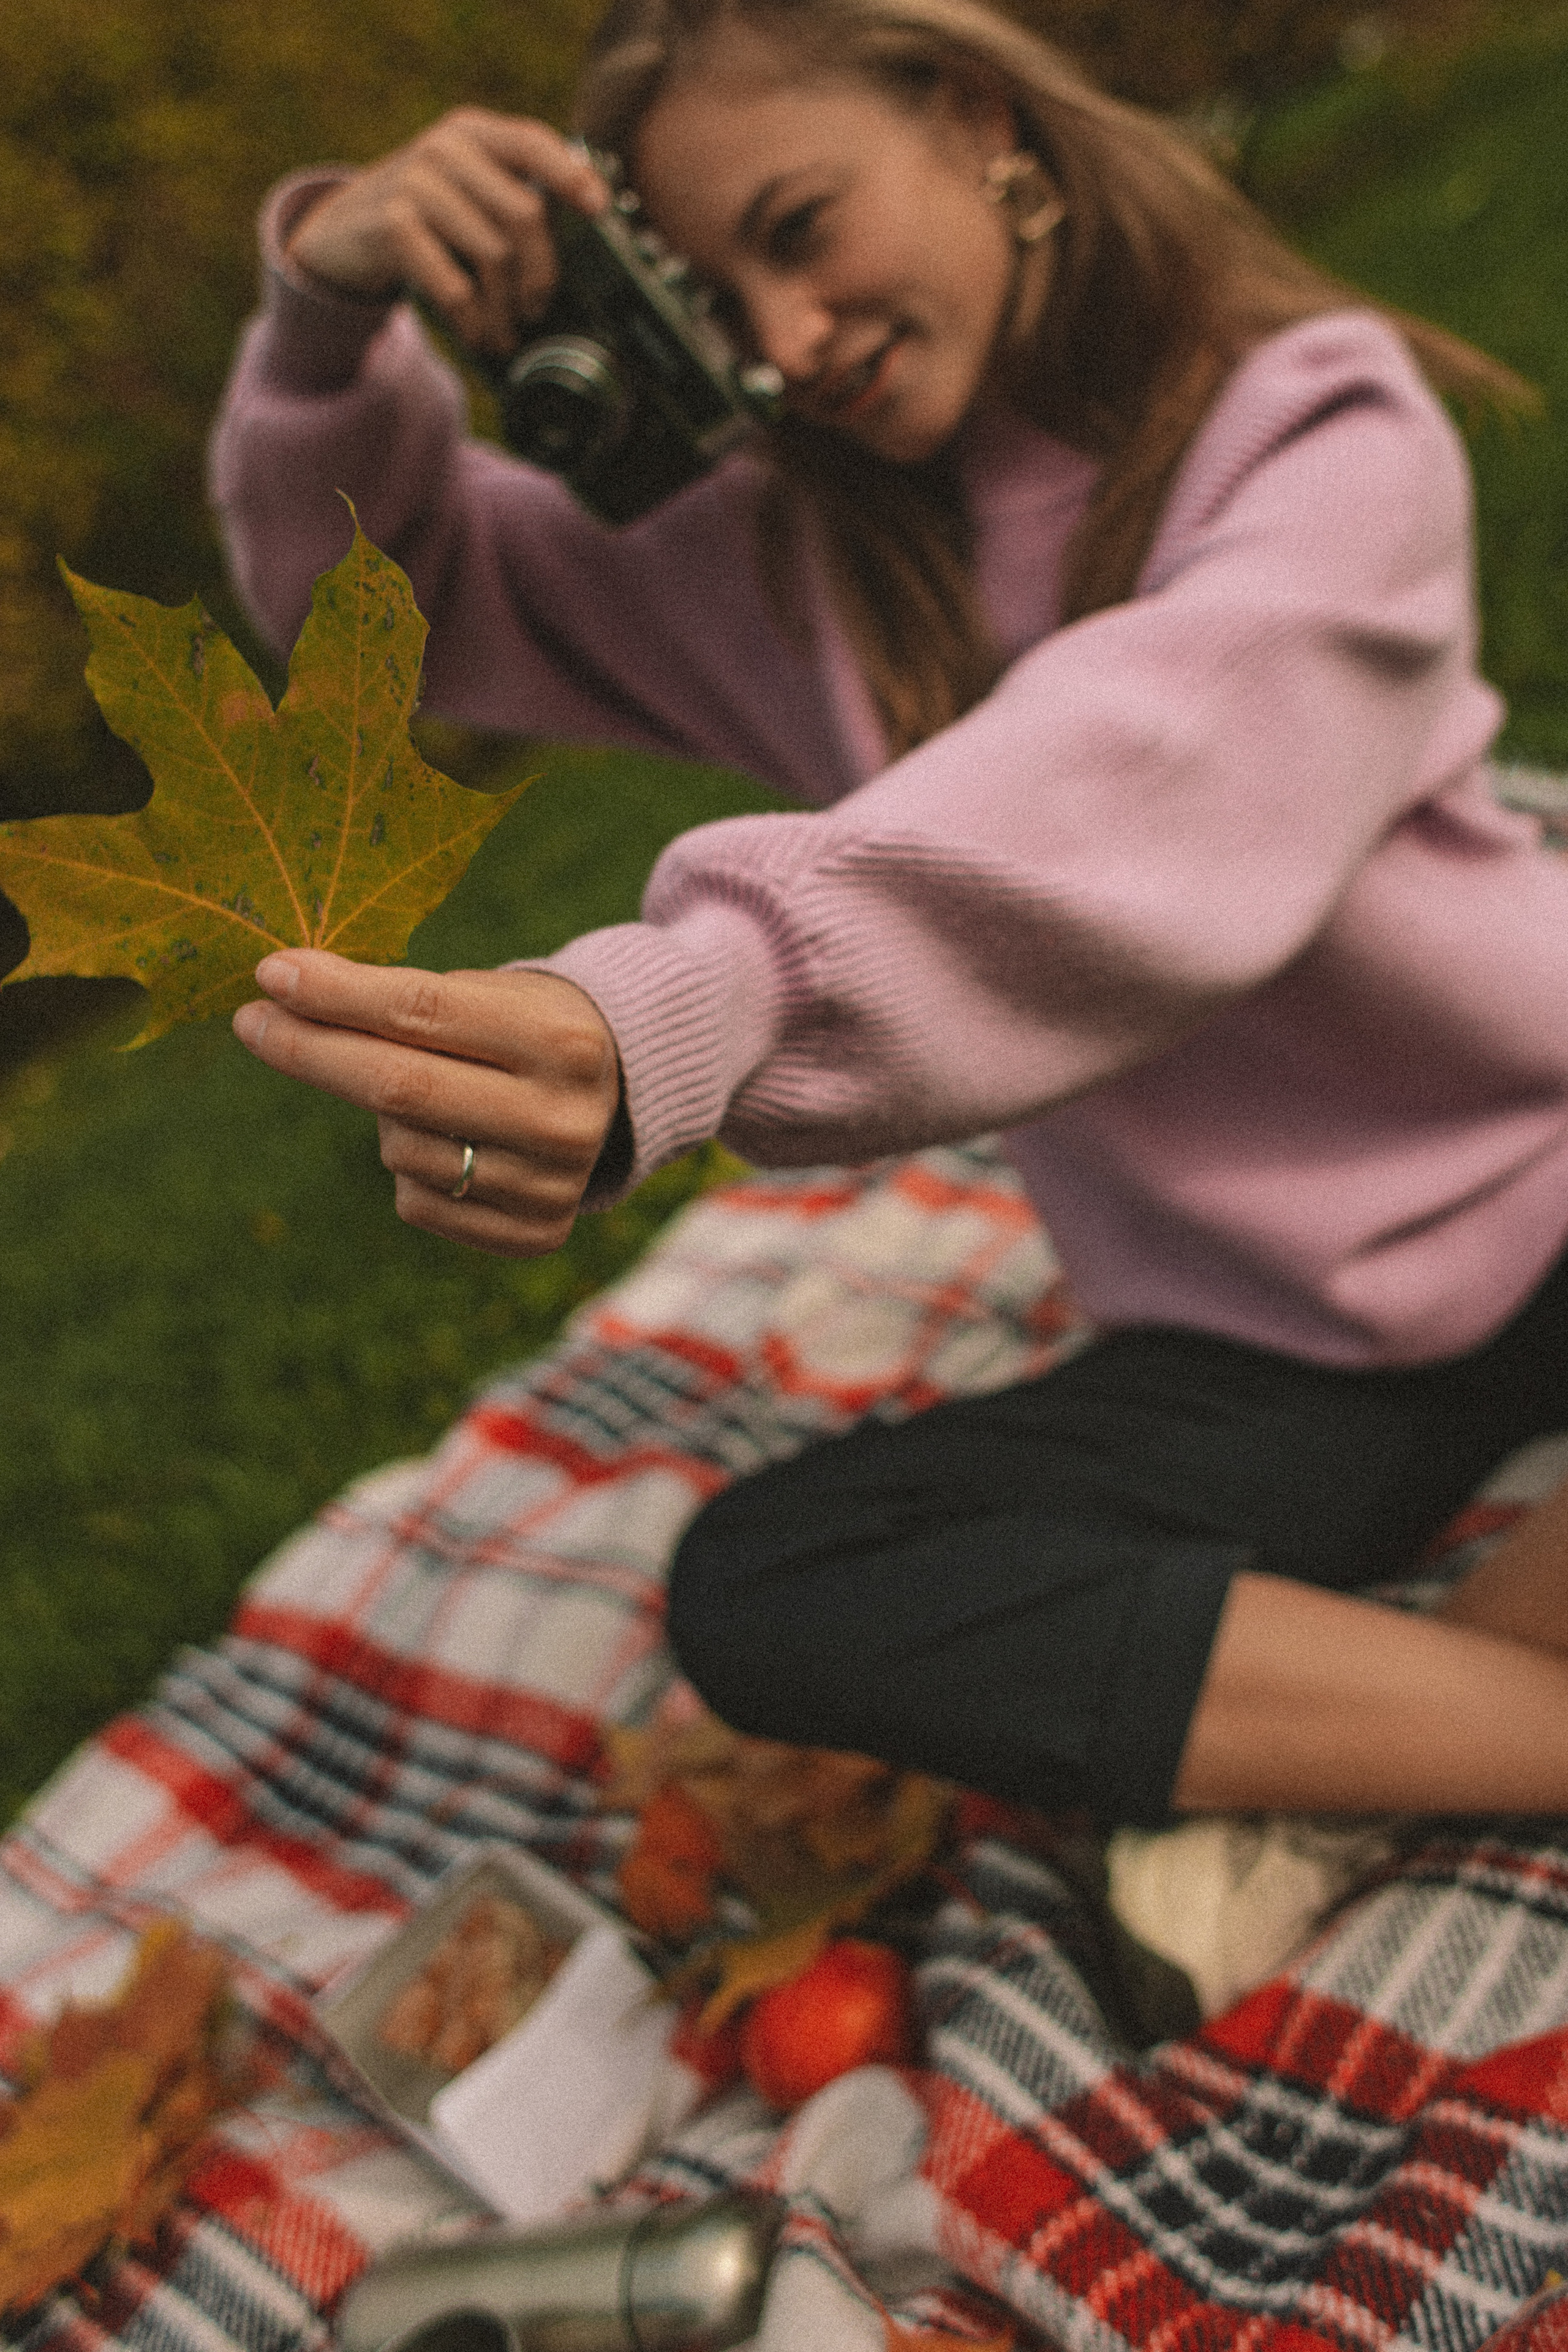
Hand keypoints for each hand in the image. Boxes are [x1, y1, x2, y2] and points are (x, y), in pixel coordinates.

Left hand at [232, 949, 621, 1255]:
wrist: (620, 1097)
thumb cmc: (526, 1028)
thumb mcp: (491, 995)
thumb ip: (402, 1000)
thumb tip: (283, 996)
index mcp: (562, 1039)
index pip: (422, 1012)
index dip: (336, 994)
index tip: (271, 973)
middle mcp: (563, 1118)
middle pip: (399, 1086)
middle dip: (312, 1050)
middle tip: (253, 1023)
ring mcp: (551, 1185)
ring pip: (401, 1151)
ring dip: (381, 1117)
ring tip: (424, 1093)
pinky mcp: (534, 1234)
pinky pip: (418, 1203)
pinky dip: (409, 1169)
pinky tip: (449, 1143)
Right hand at [285, 110, 608, 354]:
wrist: (341, 233)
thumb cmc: (422, 219)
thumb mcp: (465, 192)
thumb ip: (512, 196)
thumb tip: (581, 236)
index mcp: (474, 133)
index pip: (533, 141)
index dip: (570, 174)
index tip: (599, 210)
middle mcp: (446, 148)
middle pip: (524, 214)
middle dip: (540, 273)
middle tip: (537, 308)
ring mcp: (415, 182)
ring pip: (493, 255)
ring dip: (506, 309)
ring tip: (505, 333)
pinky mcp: (393, 225)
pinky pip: (454, 285)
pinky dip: (473, 321)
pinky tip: (478, 336)